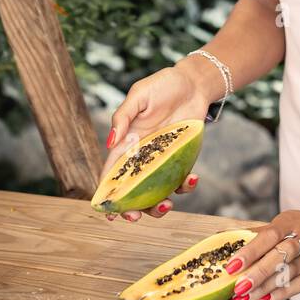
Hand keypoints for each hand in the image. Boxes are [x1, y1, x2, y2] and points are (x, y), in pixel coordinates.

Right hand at [101, 63, 208, 222]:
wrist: (194, 83)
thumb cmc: (163, 86)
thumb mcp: (139, 95)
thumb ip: (123, 117)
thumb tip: (109, 142)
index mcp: (127, 143)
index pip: (112, 173)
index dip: (106, 194)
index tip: (106, 213)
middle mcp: (143, 156)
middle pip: (132, 191)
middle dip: (132, 209)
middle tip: (135, 217)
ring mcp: (162, 161)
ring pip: (156, 193)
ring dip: (159, 206)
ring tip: (167, 204)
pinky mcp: (181, 160)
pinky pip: (181, 180)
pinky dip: (186, 185)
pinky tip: (192, 178)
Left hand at [224, 205, 299, 299]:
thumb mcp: (289, 221)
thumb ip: (265, 233)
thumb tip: (234, 239)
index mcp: (292, 222)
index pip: (268, 235)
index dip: (250, 251)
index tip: (231, 266)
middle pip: (279, 256)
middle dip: (257, 273)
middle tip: (237, 288)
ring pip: (289, 273)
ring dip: (265, 288)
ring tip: (245, 299)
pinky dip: (284, 293)